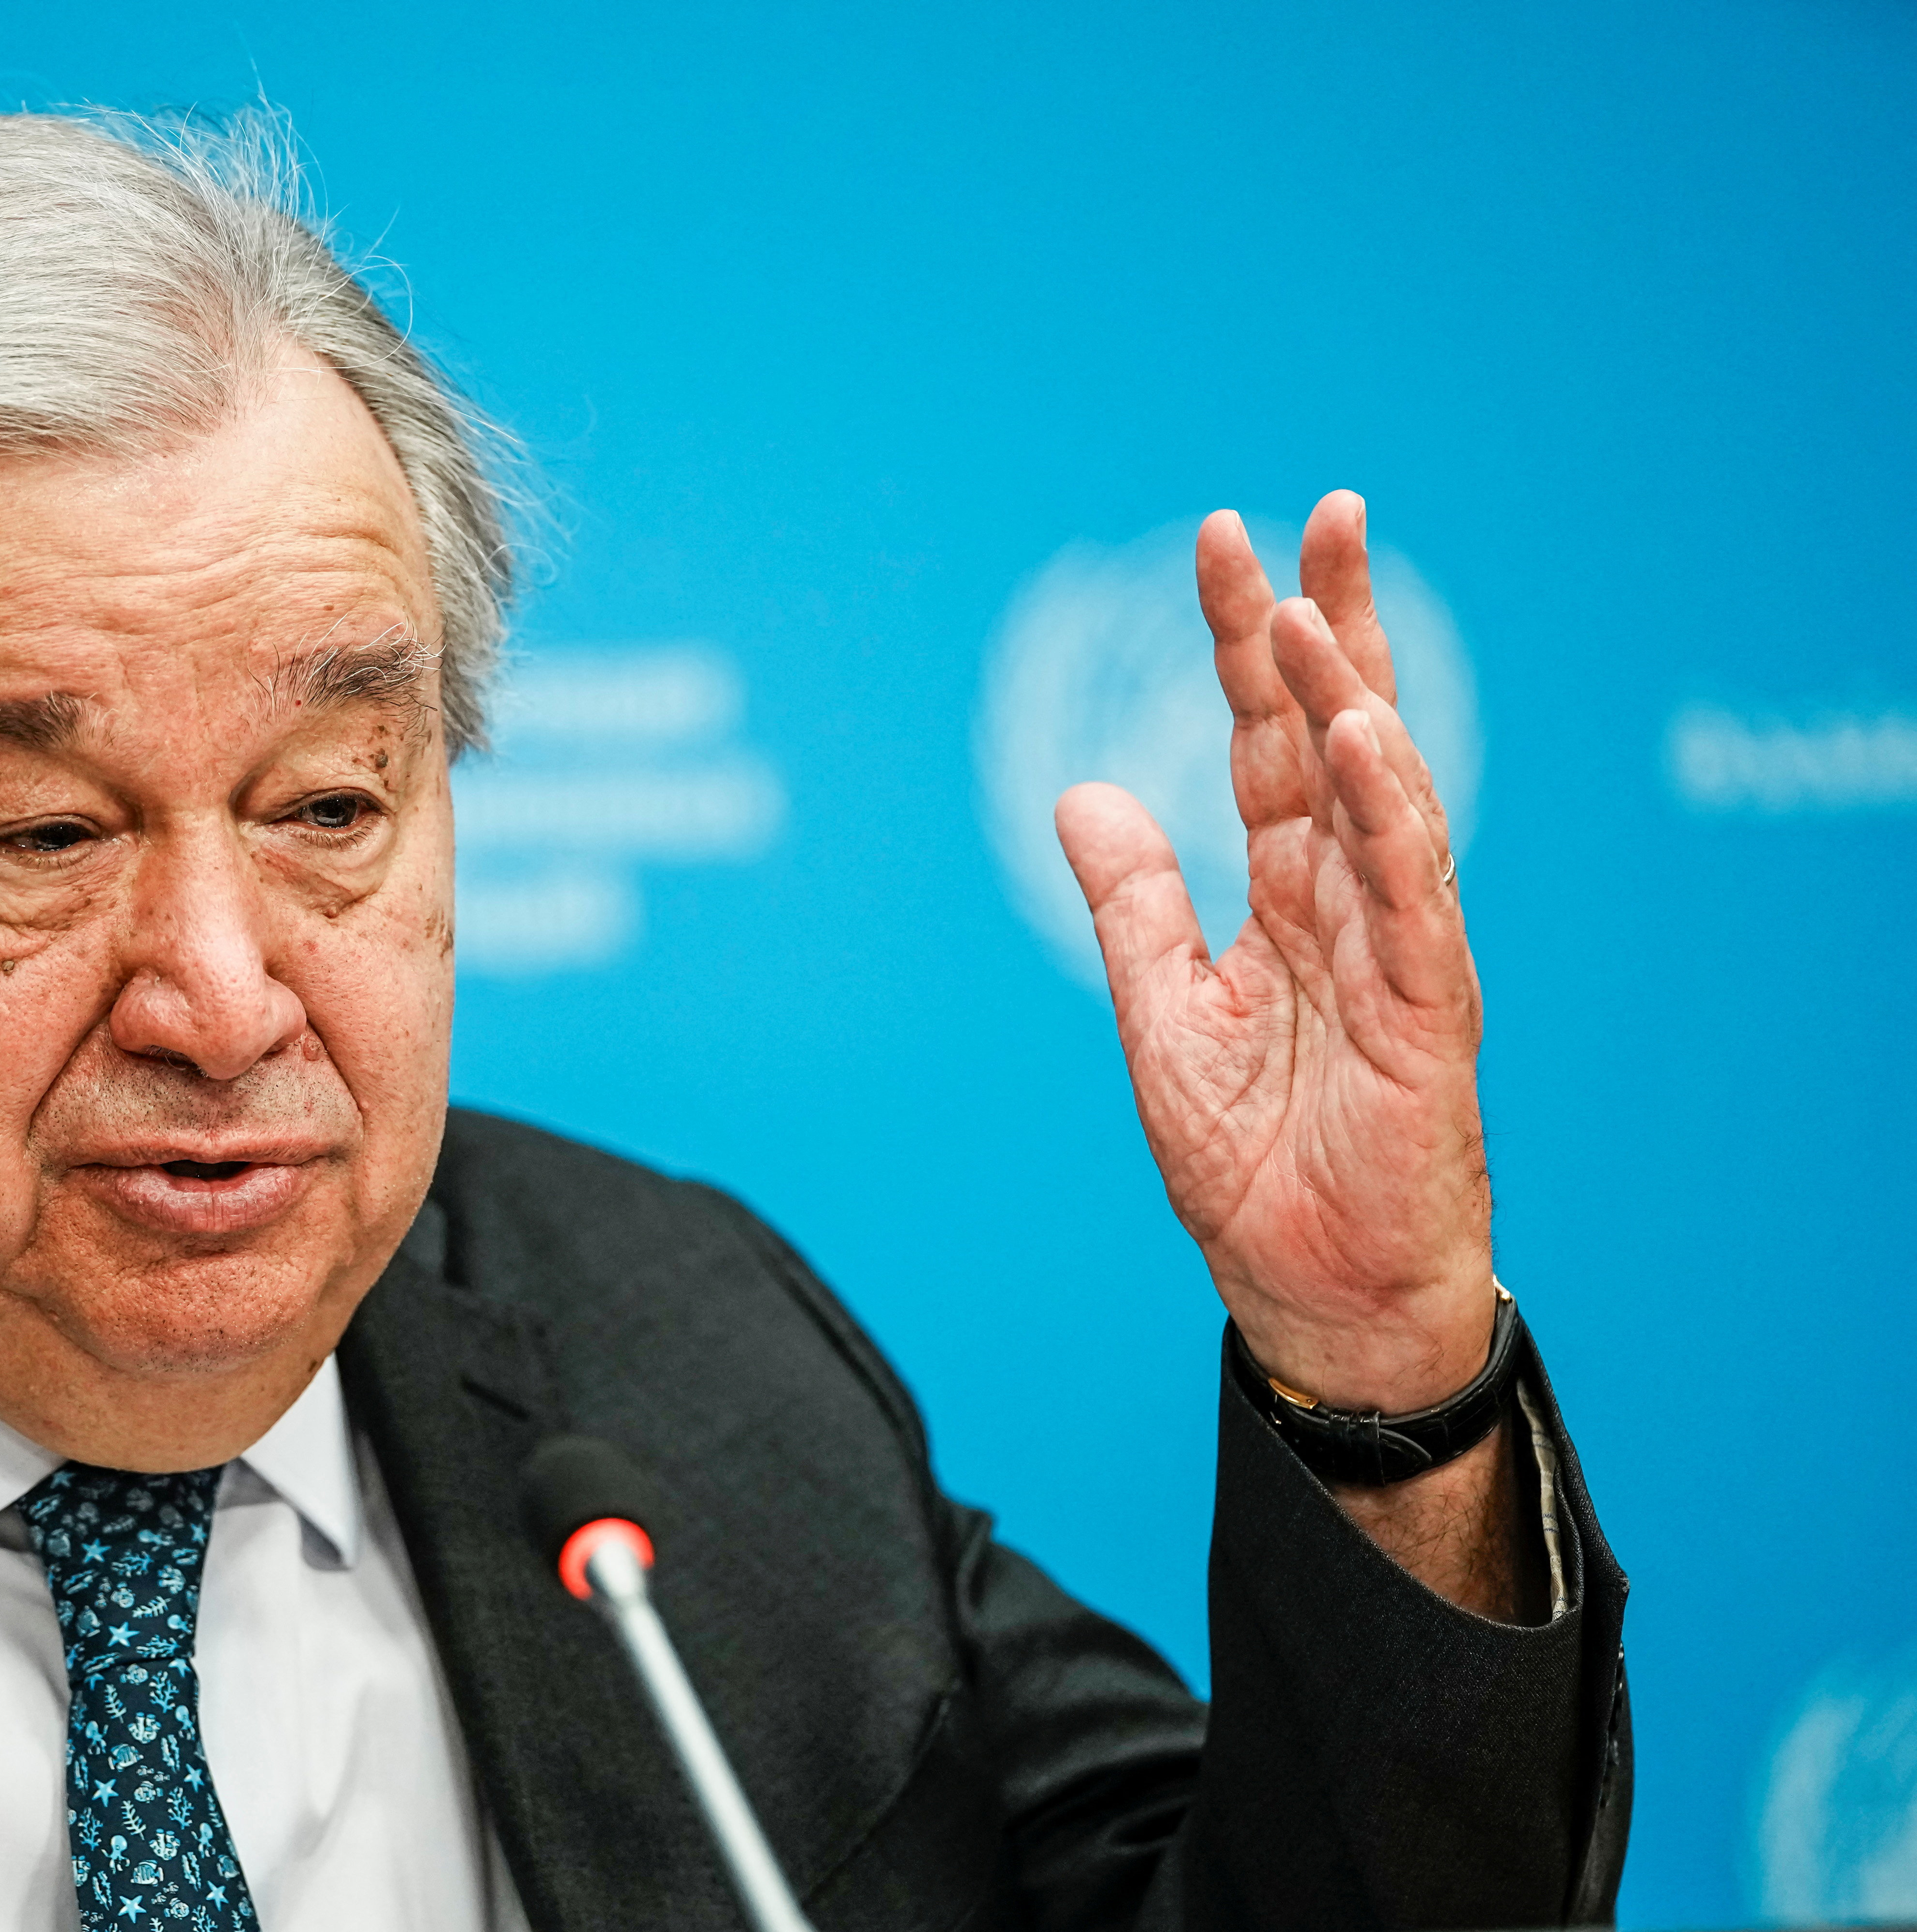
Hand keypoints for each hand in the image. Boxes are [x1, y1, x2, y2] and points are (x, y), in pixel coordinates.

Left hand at [1054, 492, 1493, 1413]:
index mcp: (1287, 899)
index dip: (1246, 648)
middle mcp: (1350, 904)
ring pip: (1387, 798)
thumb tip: (1079, 793)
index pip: (1268, 744)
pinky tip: (1369, 742)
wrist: (1311, 1296)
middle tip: (1325, 514)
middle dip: (1332, 626)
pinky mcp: (1430, 1014)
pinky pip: (1413, 899)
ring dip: (1353, 701)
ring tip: (1315, 613)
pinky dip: (1391, 819)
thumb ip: (1133, 907)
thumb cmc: (1255, 1168)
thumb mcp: (1161, 1020)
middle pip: (1345, 737)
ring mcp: (1399, 951)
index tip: (1224, 545)